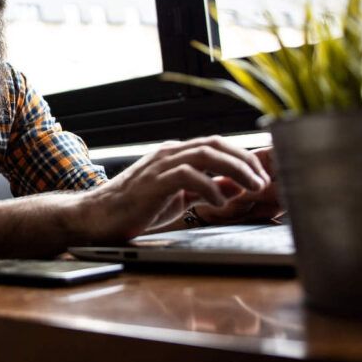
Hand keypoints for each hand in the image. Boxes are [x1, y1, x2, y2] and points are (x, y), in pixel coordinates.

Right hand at [81, 136, 270, 241]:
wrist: (98, 217)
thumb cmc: (135, 208)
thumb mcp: (178, 199)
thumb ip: (204, 190)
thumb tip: (235, 188)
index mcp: (175, 156)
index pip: (216, 145)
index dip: (243, 157)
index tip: (262, 175)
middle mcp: (169, 154)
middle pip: (215, 144)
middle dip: (245, 160)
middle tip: (264, 180)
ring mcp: (160, 165)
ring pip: (206, 153)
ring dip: (235, 169)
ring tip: (253, 187)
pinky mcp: (153, 182)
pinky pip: (188, 175)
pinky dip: (209, 187)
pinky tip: (219, 203)